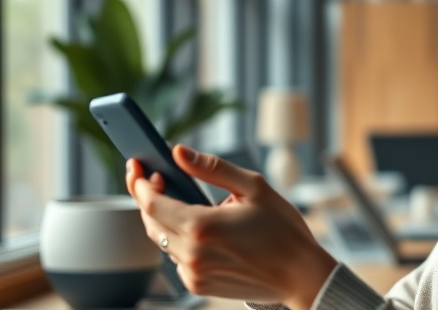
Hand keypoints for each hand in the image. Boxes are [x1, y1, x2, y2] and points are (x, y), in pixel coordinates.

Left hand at [125, 145, 338, 309]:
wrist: (300, 274)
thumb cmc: (282, 229)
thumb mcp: (253, 187)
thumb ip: (212, 168)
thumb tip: (179, 152)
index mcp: (202, 226)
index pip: (151, 203)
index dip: (139, 183)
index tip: (137, 166)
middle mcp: (192, 254)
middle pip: (151, 222)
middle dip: (147, 197)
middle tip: (155, 177)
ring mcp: (193, 274)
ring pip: (162, 240)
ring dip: (165, 218)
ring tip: (182, 199)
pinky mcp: (199, 285)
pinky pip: (177, 257)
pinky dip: (180, 239)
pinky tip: (199, 227)